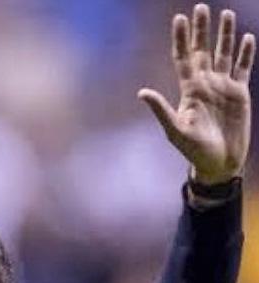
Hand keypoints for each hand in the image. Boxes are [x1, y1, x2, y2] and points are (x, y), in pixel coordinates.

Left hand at [138, 4, 255, 184]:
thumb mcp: (175, 130)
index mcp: (189, 91)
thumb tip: (141, 92)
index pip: (183, 59)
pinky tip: (246, 38)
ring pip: (223, 55)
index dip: (181, 40)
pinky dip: (245, 54)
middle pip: (203, 51)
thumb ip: (161, 110)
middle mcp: (205, 85)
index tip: (178, 18)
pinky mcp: (240, 94)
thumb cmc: (193, 150)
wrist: (218, 163)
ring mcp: (223, 88)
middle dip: (202, 30)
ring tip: (226, 13)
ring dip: (225, 35)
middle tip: (200, 8)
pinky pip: (243, 69)